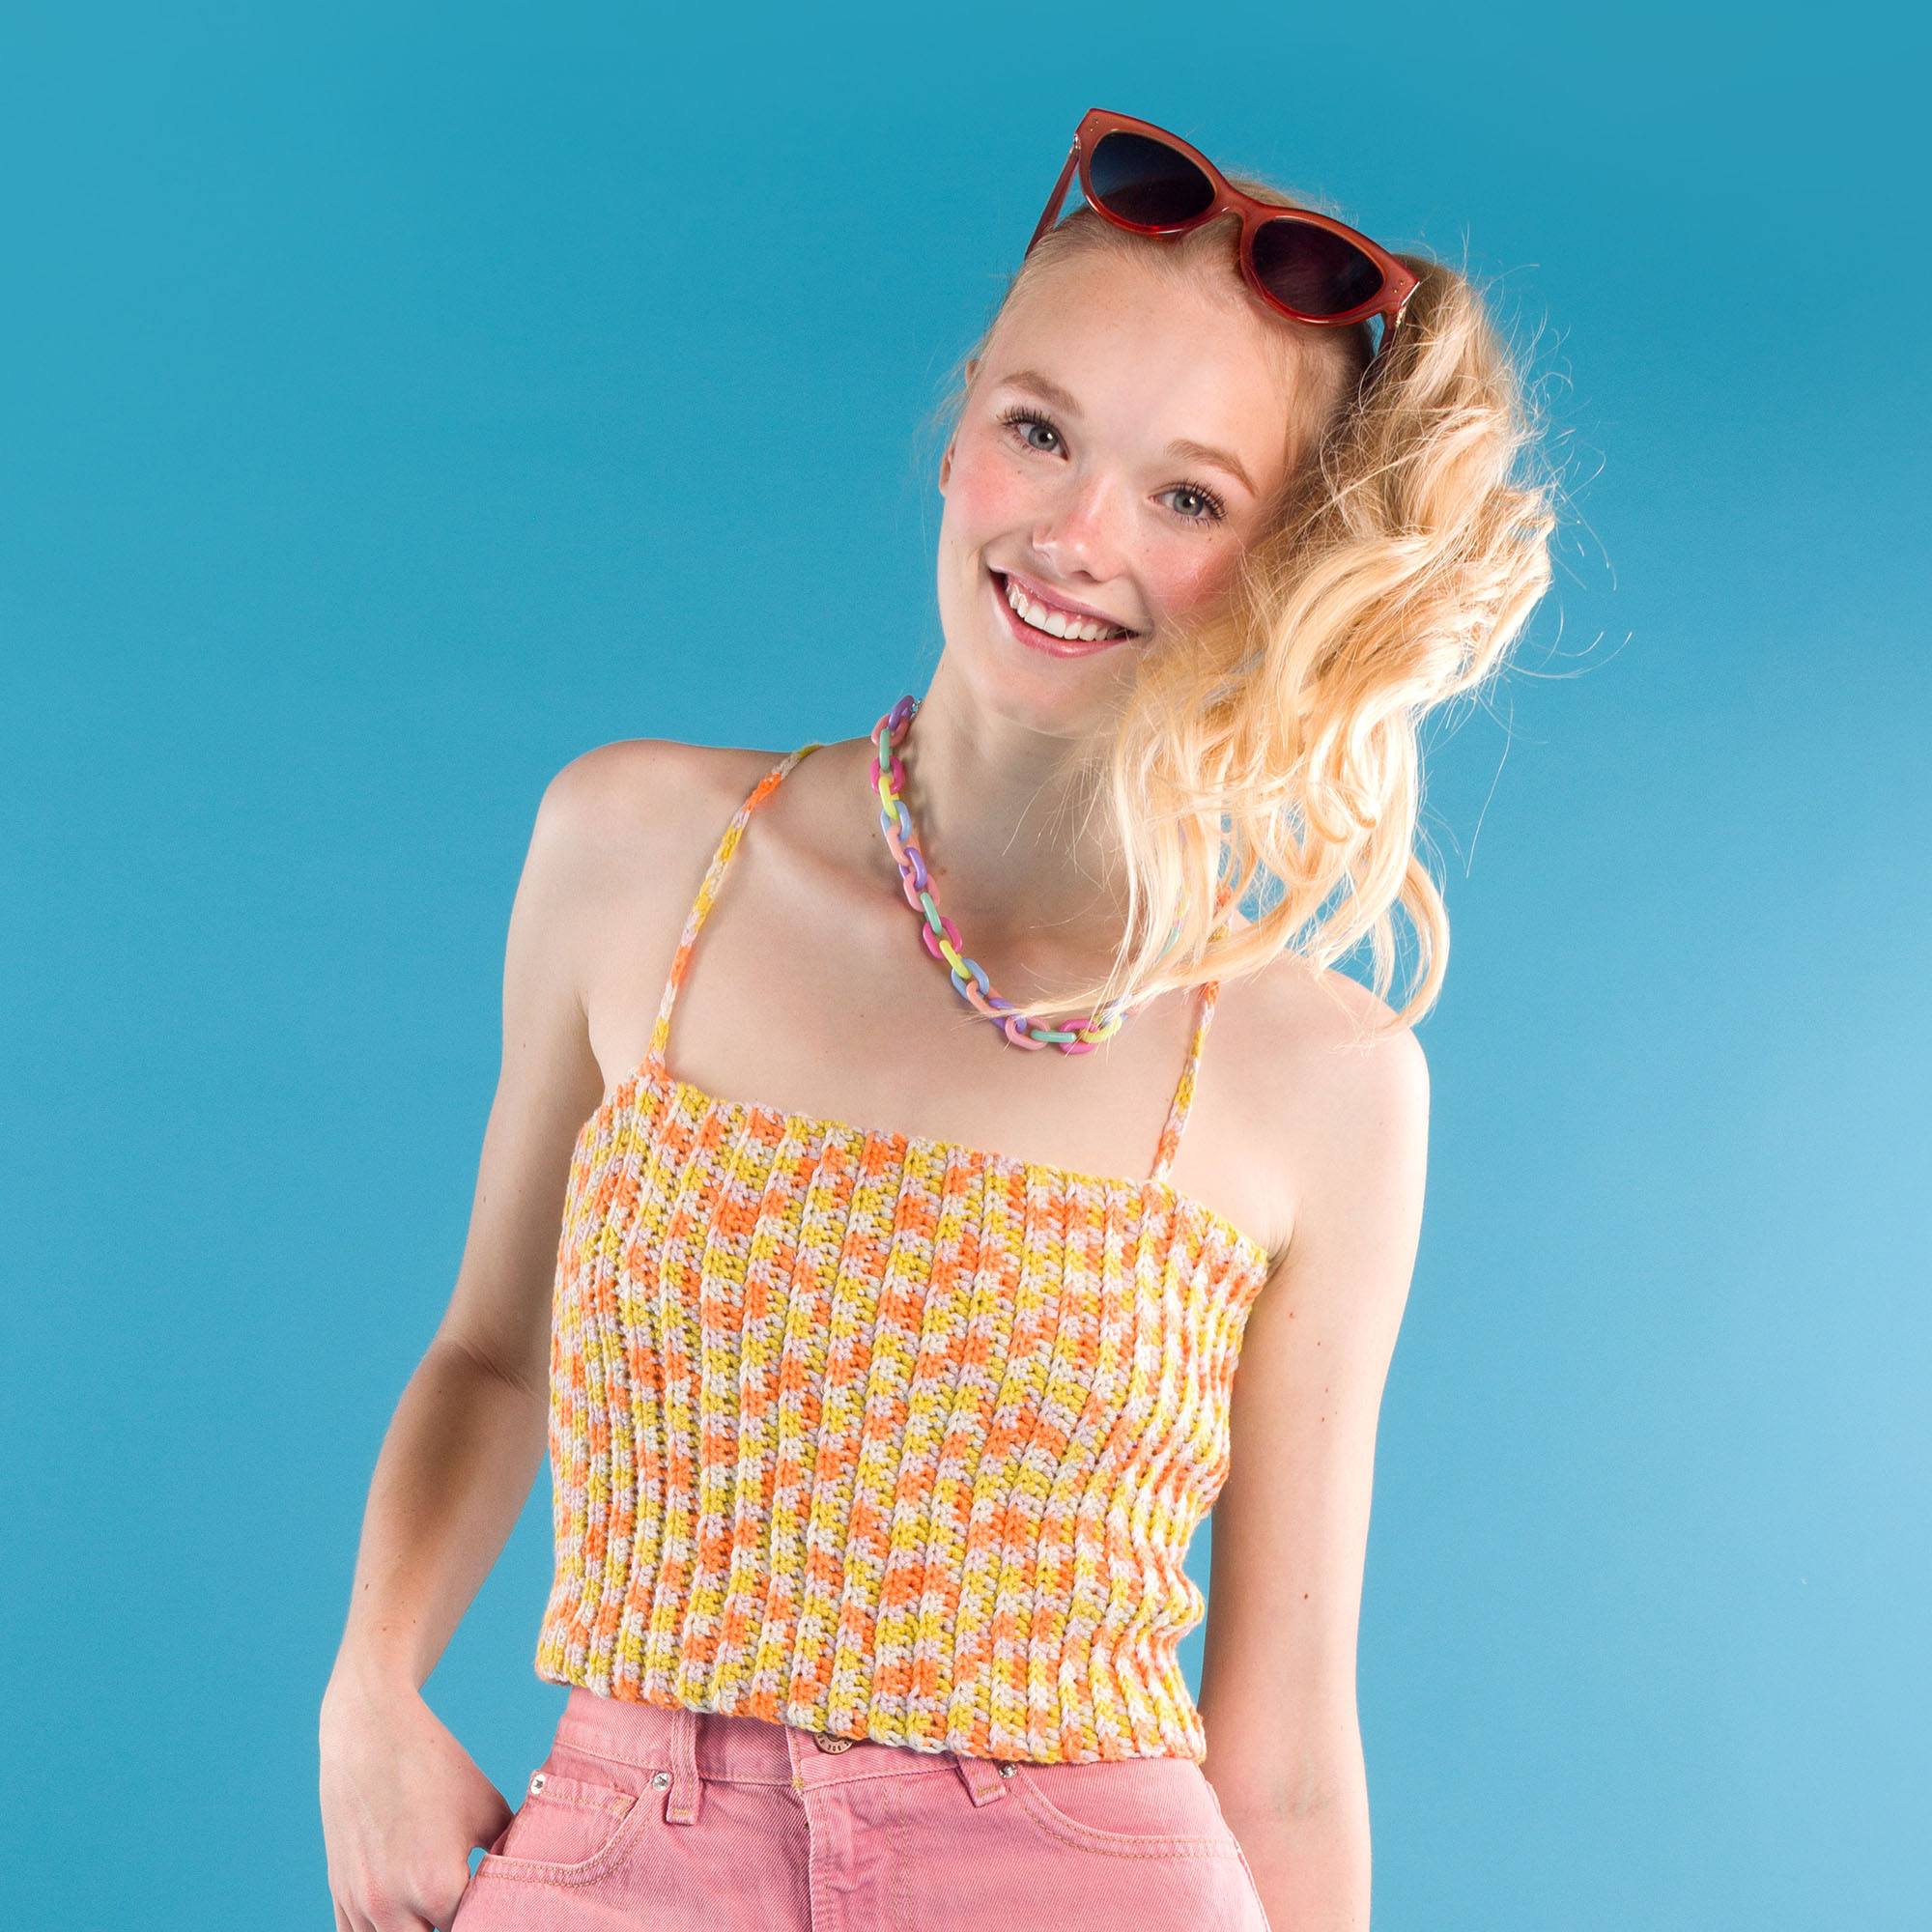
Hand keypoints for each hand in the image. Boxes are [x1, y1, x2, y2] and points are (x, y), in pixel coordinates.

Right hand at [319, 1660, 514, 1931]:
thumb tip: (532, 1876)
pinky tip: (404, 1918)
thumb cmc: (433, 1765)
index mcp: (437, 1886)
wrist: (370, 1733)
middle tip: (470, 1904)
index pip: (473, 1931)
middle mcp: (393, 1906)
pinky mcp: (341, 1894)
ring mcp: (362, 1903)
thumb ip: (509, 1851)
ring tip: (437, 1909)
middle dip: (454, 1927)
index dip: (490, 1920)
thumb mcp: (486, 1805)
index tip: (502, 1909)